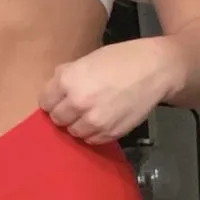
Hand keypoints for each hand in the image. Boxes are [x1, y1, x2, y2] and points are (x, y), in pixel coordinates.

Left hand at [39, 38, 177, 144]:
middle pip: (57, 119)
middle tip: (76, 105)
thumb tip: (54, 88)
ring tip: (91, 112)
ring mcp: (94, 121)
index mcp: (68, 81)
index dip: (52, 99)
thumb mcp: (87, 59)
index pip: (45, 102)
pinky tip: (103, 119)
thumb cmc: (120, 59)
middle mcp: (77, 103)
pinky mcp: (110, 133)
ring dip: (79, 124)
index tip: (60, 98)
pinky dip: (94, 132)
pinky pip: (92, 140)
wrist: (155, 70)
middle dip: (64, 112)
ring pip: (73, 132)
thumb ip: (67, 75)